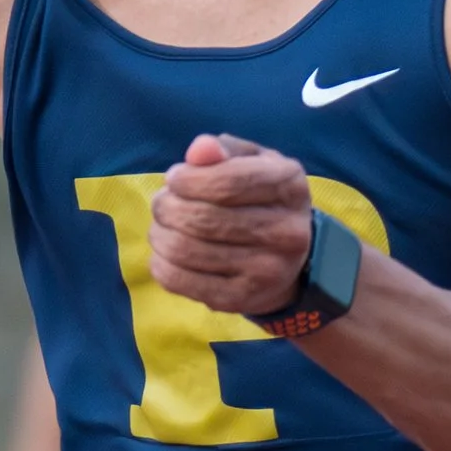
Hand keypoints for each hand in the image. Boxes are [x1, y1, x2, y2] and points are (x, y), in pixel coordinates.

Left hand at [149, 133, 312, 320]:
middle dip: (168, 206)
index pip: (229, 182)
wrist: (288, 263)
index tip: (174, 179)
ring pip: (186, 250)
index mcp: (289, 187)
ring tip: (162, 226)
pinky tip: (165, 252)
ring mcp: (266, 272)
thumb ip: (224, 150)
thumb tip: (198, 150)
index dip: (189, 179)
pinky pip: (180, 280)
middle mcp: (286, 233)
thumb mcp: (251, 163)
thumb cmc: (260, 200)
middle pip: (204, 218)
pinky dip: (160, 263)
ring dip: (160, 234)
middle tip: (162, 203)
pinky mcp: (240, 300)